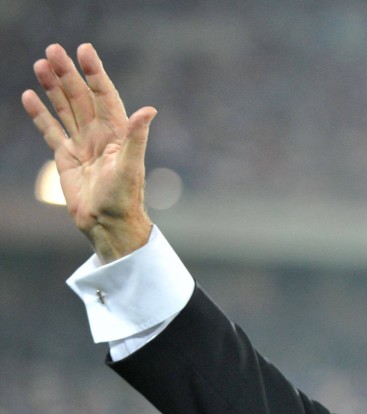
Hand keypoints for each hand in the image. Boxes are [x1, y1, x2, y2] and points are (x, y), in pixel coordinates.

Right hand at [22, 43, 156, 262]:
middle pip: (81, 97)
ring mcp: (82, 144)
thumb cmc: (124, 198)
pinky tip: (30, 96)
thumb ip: (137, 137)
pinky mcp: (66, 157)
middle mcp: (100, 135)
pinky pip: (51, 130)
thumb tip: (149, 110)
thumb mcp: (131, 166)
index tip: (84, 50)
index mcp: (117, 133)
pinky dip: (40, 114)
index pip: (105, 96)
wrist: (107, 223)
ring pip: (66, 108)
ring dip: (54, 87)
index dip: (95, 73)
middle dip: (68, 74)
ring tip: (41, 63)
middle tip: (53, 49)